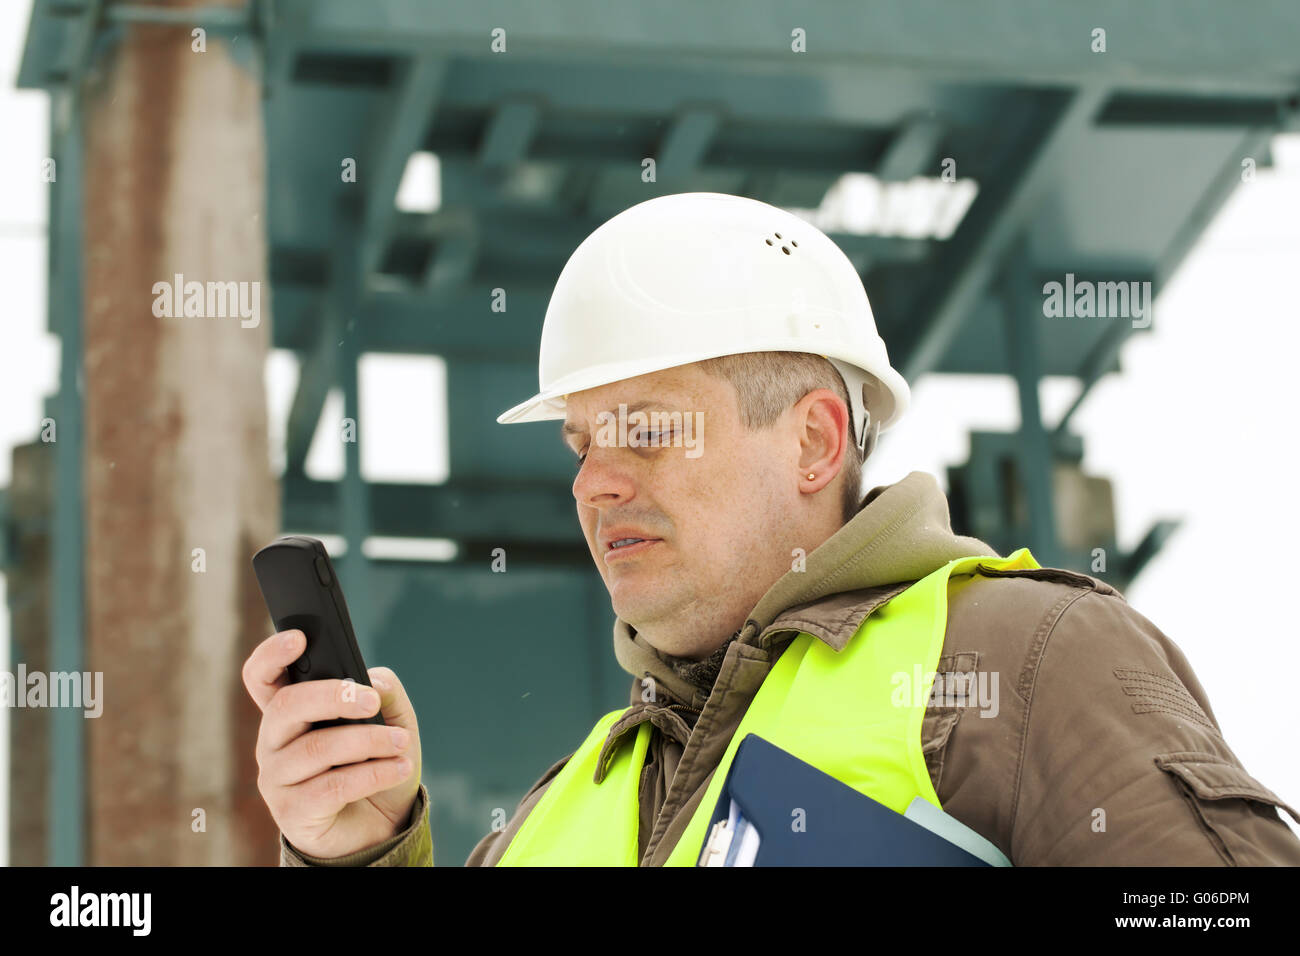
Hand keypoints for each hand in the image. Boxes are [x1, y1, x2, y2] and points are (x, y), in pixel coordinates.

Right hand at [242, 629, 422, 858]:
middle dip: (333, 697)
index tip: (299, 638)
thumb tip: (374, 682)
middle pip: (286, 706)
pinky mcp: (292, 812)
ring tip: (400, 743)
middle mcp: (273, 741)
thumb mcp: (393, 722)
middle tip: (372, 701)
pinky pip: (331, 786)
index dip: (272, 654)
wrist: (380, 827)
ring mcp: (277, 778)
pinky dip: (372, 773)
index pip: (262, 677)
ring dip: (367, 741)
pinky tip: (397, 768)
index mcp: (291, 712)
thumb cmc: (376, 765)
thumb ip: (385, 693)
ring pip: (315, 748)